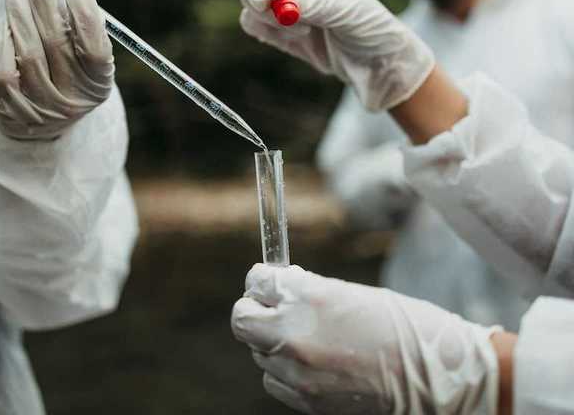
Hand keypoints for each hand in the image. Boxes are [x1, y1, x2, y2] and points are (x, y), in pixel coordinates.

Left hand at [0, 0, 113, 139]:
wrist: (42, 123)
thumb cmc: (66, 76)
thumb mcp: (83, 58)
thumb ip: (79, 28)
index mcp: (98, 84)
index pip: (95, 47)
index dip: (85, 13)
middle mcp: (74, 99)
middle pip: (58, 43)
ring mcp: (43, 108)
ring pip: (28, 53)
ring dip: (19, 13)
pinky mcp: (14, 111)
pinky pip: (4, 69)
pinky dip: (4, 40)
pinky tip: (7, 23)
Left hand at [232, 264, 499, 414]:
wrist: (439, 379)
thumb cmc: (404, 326)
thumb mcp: (353, 293)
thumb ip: (309, 290)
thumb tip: (280, 285)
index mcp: (310, 300)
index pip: (259, 282)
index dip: (262, 278)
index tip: (268, 279)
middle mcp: (296, 337)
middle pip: (242, 320)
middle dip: (253, 308)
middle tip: (269, 304)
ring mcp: (299, 375)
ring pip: (257, 353)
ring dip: (270, 339)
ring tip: (299, 334)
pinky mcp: (308, 403)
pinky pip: (275, 381)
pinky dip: (283, 368)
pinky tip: (309, 360)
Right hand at [240, 0, 433, 109]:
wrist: (374, 65)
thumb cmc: (371, 29)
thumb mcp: (351, 13)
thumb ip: (319, 5)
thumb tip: (288, 6)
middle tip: (264, 7)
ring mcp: (284, 4)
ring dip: (269, 17)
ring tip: (302, 31)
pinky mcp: (276, 29)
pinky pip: (252, 22)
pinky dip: (265, 31)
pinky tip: (294, 39)